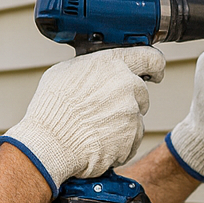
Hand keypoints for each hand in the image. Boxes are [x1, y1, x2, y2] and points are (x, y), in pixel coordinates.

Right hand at [0, 46, 165, 192]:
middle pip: (141, 93)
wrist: (49, 143)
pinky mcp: (132, 137)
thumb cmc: (51, 107)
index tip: (154, 73)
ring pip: (135, 118)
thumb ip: (91, 66)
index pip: (150, 58)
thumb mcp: (65, 71)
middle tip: (102, 111)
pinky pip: (131, 140)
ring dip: (120, 124)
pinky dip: (118, 144)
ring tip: (93, 129)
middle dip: (127, 101)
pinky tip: (96, 142)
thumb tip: (98, 70)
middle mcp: (127, 85)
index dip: (154, 66)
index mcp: (112, 63)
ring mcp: (132, 112)